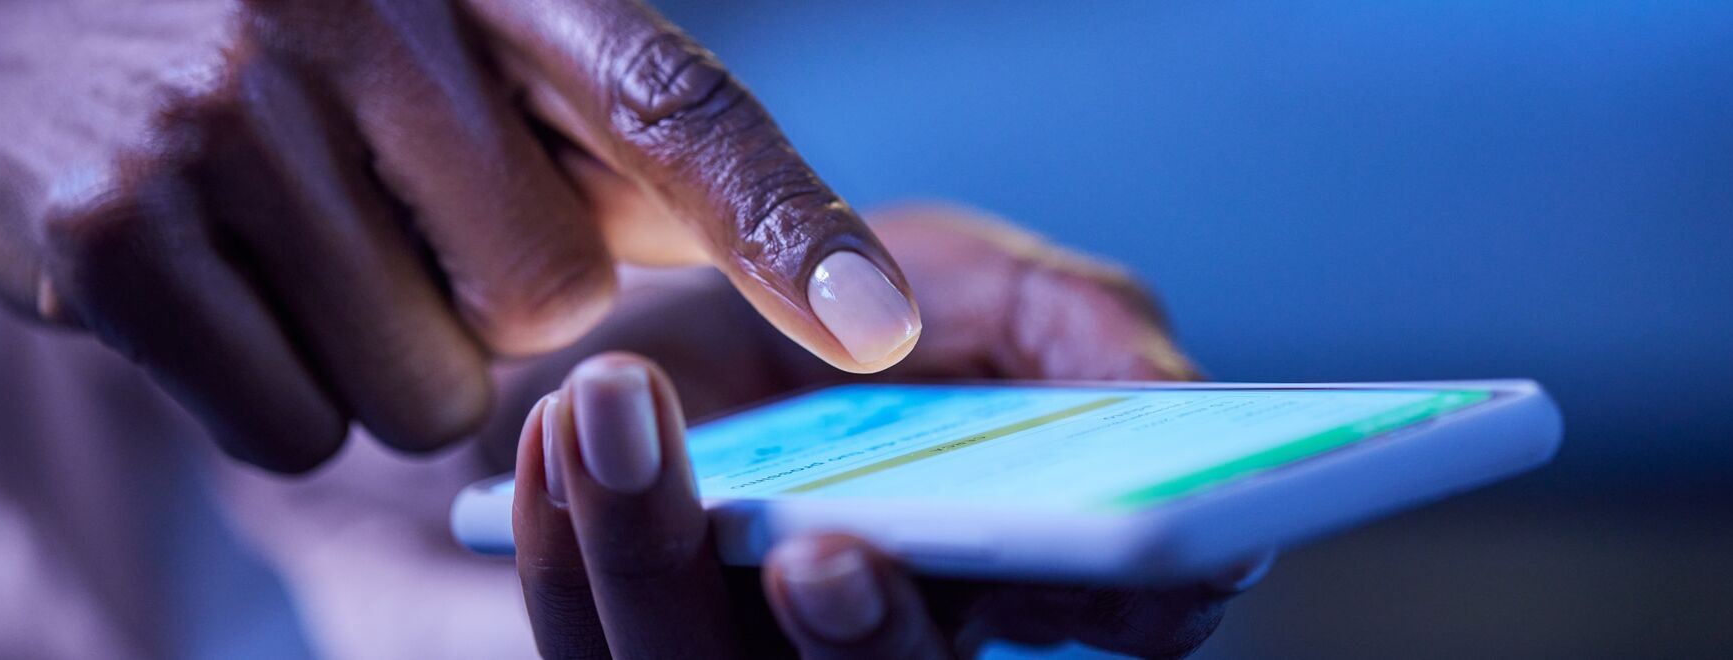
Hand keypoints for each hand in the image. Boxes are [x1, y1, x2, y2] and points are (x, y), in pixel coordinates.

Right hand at [0, 0, 915, 471]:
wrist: (13, 8)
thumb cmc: (277, 31)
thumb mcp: (444, 31)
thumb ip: (595, 129)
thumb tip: (746, 254)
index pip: (670, 98)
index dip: (782, 219)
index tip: (878, 326)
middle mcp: (353, 17)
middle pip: (553, 302)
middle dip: (497, 303)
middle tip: (392, 215)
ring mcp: (220, 119)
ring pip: (428, 390)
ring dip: (388, 360)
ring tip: (294, 241)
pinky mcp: (112, 232)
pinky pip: (294, 429)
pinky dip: (280, 396)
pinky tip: (219, 286)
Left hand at [510, 351, 1264, 658]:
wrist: (621, 307)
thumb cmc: (803, 302)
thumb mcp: (955, 272)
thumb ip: (1068, 315)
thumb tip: (1169, 389)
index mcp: (987, 569)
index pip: (1102, 622)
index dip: (1134, 608)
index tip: (1134, 562)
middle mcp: (871, 635)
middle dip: (868, 651)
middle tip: (826, 556)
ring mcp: (731, 653)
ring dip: (654, 561)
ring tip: (618, 407)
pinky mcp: (608, 644)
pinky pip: (581, 650)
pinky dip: (567, 542)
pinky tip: (564, 431)